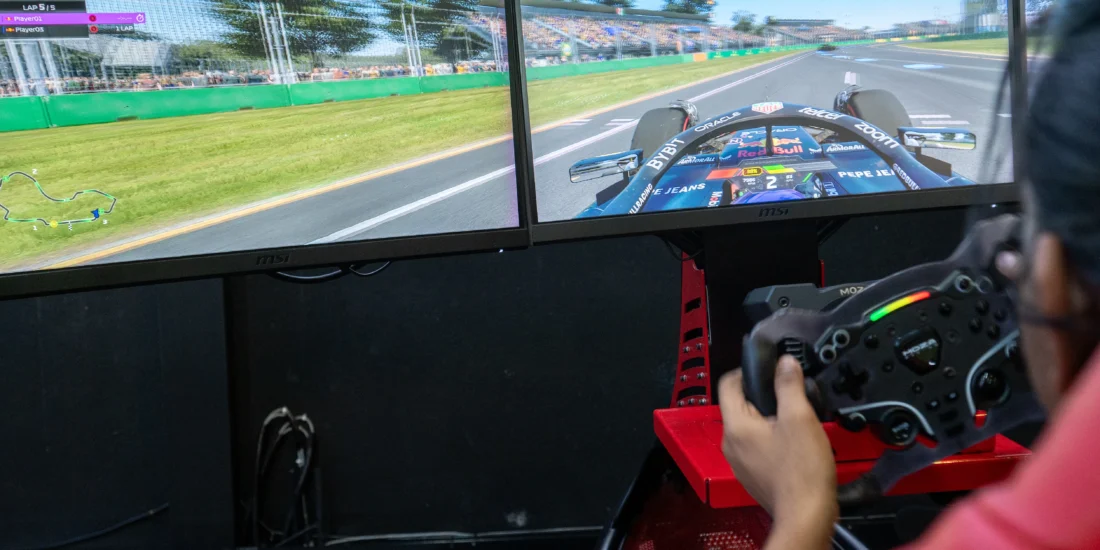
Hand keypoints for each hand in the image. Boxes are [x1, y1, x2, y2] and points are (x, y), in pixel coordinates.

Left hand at [718, 357, 837, 545]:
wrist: (806, 515)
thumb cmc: (802, 470)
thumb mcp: (799, 417)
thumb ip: (789, 385)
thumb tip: (784, 363)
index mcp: (735, 426)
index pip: (727, 383)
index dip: (746, 370)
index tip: (768, 369)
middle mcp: (730, 443)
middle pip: (739, 405)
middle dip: (762, 396)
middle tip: (789, 395)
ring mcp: (739, 462)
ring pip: (749, 427)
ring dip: (769, 419)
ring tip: (794, 419)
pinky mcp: (752, 475)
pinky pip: (756, 447)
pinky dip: (771, 439)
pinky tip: (793, 444)